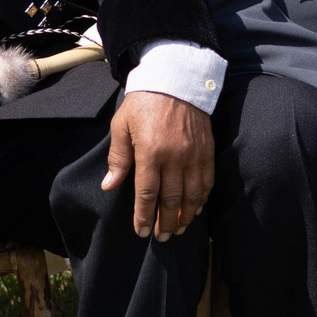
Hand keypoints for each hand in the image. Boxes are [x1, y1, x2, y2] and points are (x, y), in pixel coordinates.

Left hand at [101, 90, 214, 240]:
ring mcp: (194, 154)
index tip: (142, 231)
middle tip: (161, 238)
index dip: (144, 216)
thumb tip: (110, 185)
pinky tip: (195, 210)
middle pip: (171, 200)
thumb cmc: (143, 101)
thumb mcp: (121, 125)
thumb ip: (118, 157)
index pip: (147, 193)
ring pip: (192, 195)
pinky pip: (207, 182)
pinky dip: (202, 199)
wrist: (176, 78)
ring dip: (185, 216)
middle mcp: (174, 156)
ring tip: (177, 229)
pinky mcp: (207, 150)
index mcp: (150, 151)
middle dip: (165, 223)